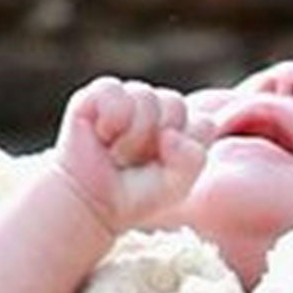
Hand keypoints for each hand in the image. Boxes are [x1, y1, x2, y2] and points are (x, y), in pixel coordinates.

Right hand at [53, 77, 209, 236]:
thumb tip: (168, 133)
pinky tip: (101, 135)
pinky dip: (109, 120)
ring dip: (130, 136)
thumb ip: (193, 159)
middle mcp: (155, 105)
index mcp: (179, 124)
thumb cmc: (133, 193)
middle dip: (155, 140)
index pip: (202, 122)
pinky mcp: (98, 94)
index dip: (183, 149)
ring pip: (146, 97)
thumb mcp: (177, 184)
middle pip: (175, 104)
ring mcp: (127, 97)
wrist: (90, 202)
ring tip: (117, 151)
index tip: (162, 168)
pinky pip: (114, 91)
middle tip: (134, 160)